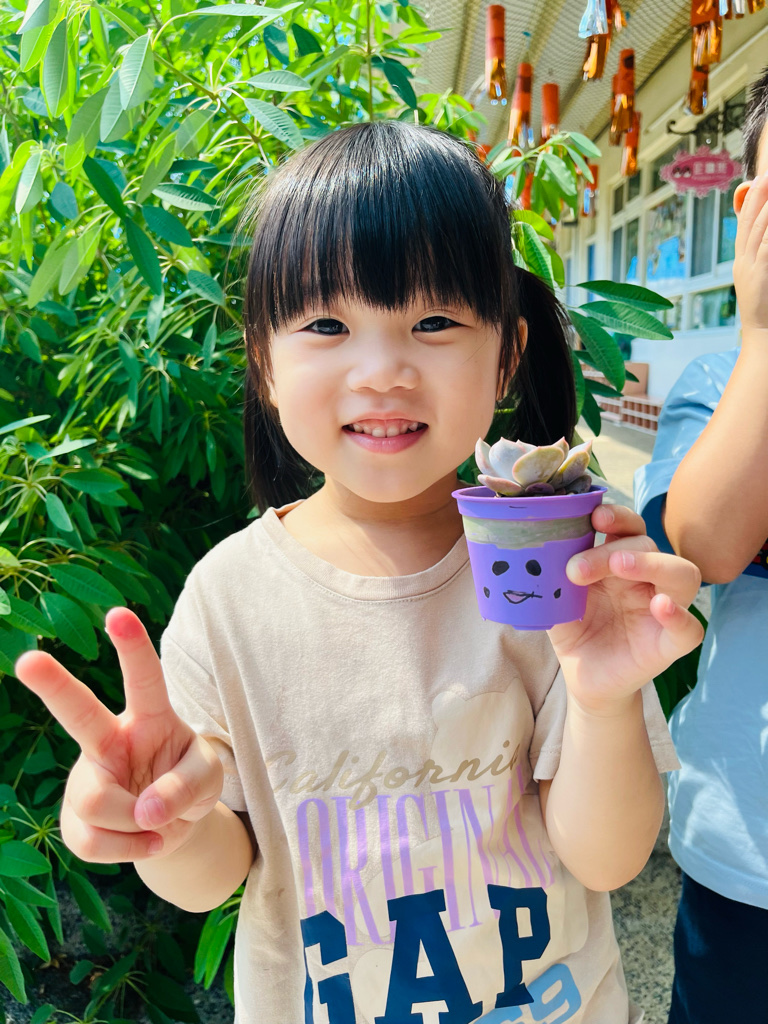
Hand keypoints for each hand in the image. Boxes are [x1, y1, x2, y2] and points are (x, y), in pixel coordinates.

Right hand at [14, 607, 223, 862]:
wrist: (172, 826)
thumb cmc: (190, 782)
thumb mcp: (209, 778)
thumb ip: (186, 787)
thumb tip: (144, 812)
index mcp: (148, 717)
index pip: (144, 678)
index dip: (132, 647)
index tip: (118, 614)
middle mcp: (110, 740)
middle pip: (78, 713)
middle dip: (52, 685)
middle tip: (27, 660)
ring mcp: (88, 778)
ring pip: (98, 803)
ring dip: (138, 825)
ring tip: (156, 823)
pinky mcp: (74, 819)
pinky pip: (95, 842)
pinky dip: (130, 850)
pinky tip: (142, 840)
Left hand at [547, 504, 703, 713]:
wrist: (582, 677)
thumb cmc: (575, 631)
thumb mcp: (557, 599)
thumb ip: (552, 575)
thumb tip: (533, 548)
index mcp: (620, 563)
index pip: (630, 527)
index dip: (617, 516)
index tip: (595, 517)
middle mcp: (646, 580)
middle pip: (648, 546)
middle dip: (612, 549)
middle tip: (576, 569)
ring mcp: (662, 610)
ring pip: (683, 574)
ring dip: (653, 563)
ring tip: (620, 566)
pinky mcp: (668, 644)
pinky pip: (690, 628)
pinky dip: (680, 615)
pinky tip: (661, 606)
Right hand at [734, 171, 767, 337]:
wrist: (762, 334)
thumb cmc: (766, 308)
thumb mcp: (761, 278)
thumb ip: (762, 258)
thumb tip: (764, 241)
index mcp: (743, 261)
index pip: (744, 226)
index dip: (750, 202)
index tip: (758, 181)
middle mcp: (743, 261)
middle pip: (748, 223)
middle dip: (755, 197)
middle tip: (763, 175)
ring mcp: (750, 267)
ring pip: (756, 230)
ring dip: (764, 207)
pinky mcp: (760, 274)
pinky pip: (764, 246)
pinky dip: (767, 228)